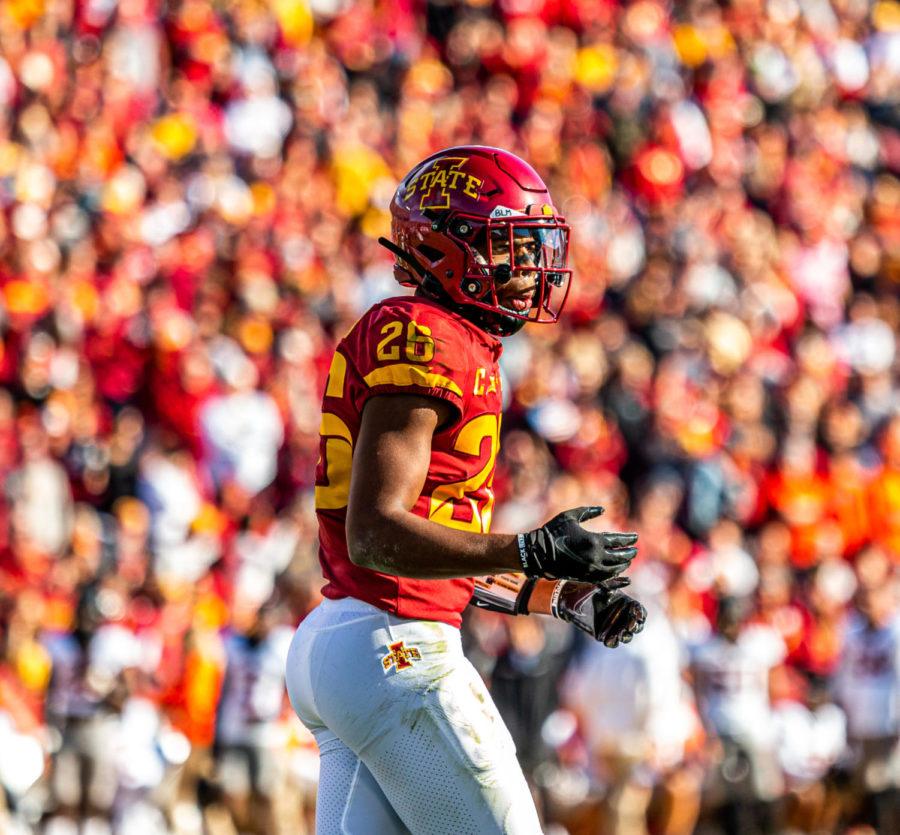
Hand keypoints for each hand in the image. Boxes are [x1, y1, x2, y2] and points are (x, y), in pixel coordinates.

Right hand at [517, 506, 637, 581]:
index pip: (618, 541)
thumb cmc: (553, 532)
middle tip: (635, 550)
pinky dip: (613, 575)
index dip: (628, 539)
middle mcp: (595, 557)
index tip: (636, 537)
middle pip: (619, 556)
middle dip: (629, 553)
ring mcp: (590, 569)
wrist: (538, 553)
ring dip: (623, 565)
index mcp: (593, 540)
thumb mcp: (570, 516)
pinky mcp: (585, 577)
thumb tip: (603, 509)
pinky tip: (616, 571)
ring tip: (627, 561)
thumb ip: (588, 511)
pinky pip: (604, 578)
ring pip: (614, 569)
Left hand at [551, 577, 646, 646]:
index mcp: (625, 604)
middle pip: (637, 625)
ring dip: (626, 636)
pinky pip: (612, 642)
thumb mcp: (601, 585)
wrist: (570, 600)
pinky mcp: (603, 634)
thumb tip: (629, 580)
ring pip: (627, 635)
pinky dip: (613, 642)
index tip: (637, 616)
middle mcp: (622, 617)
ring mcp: (614, 626)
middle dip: (636, 627)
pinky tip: (611, 639)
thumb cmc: (587, 590)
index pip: (639, 611)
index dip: (640, 614)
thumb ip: (614, 583)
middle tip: (631, 626)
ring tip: (622, 634)